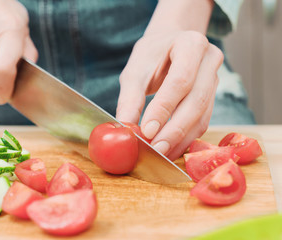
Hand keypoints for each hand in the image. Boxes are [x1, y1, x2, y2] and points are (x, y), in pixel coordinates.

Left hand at [116, 0, 222, 159]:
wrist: (169, 44)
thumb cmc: (150, 56)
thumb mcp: (135, 71)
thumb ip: (130, 98)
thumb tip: (126, 128)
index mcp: (190, 44)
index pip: (180, 80)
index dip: (164, 108)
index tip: (147, 131)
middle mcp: (209, 60)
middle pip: (196, 101)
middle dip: (175, 130)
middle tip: (155, 150)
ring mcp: (215, 79)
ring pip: (202, 116)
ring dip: (181, 139)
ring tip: (161, 154)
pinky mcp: (213, 97)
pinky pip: (202, 121)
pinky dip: (186, 138)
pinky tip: (171, 149)